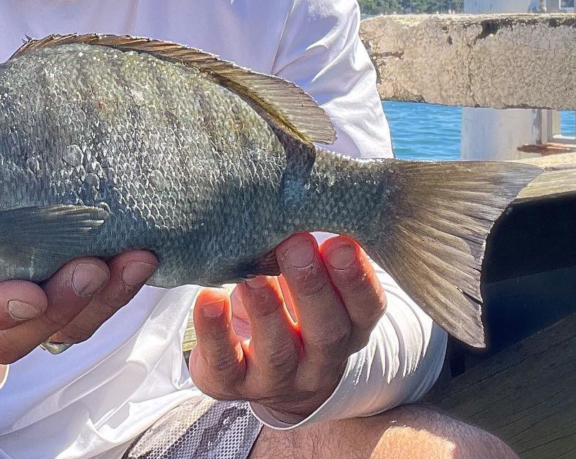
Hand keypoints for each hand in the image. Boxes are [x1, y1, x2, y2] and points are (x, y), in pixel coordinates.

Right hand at [0, 250, 157, 389]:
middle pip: (26, 331)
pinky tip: (142, 260)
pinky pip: (91, 313)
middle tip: (94, 268)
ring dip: (107, 297)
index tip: (32, 295)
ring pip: (67, 327)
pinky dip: (119, 290)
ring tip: (137, 259)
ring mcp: (29, 316)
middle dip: (67, 301)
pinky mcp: (65, 306)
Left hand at [189, 234, 385, 421]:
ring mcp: (276, 378)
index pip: (366, 309)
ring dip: (266, 308)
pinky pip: (224, 362)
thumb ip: (310, 248)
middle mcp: (319, 361)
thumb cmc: (289, 305)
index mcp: (348, 328)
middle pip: (327, 331)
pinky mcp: (231, 382)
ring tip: (252, 273)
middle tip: (296, 244)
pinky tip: (209, 297)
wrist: (260, 371)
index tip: (341, 241)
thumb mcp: (309, 279)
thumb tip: (301, 193)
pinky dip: (215, 330)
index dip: (357, 279)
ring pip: (277, 350)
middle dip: (311, 286)